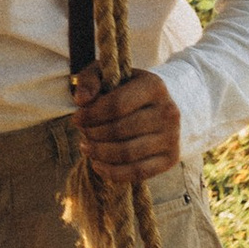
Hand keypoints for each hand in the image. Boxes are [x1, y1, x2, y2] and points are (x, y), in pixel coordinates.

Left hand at [73, 60, 183, 183]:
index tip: (76, 118)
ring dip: (99, 153)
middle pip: (120, 130)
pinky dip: (113, 172)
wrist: (161, 108)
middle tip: (82, 132)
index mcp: (154, 86)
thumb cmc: (128, 90)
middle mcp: (168, 112)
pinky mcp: (170, 158)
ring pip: (127, 154)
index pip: (117, 105)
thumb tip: (82, 100)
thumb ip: (90, 80)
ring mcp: (172, 137)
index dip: (91, 114)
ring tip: (86, 147)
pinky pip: (138, 172)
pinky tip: (97, 165)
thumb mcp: (109, 75)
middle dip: (93, 134)